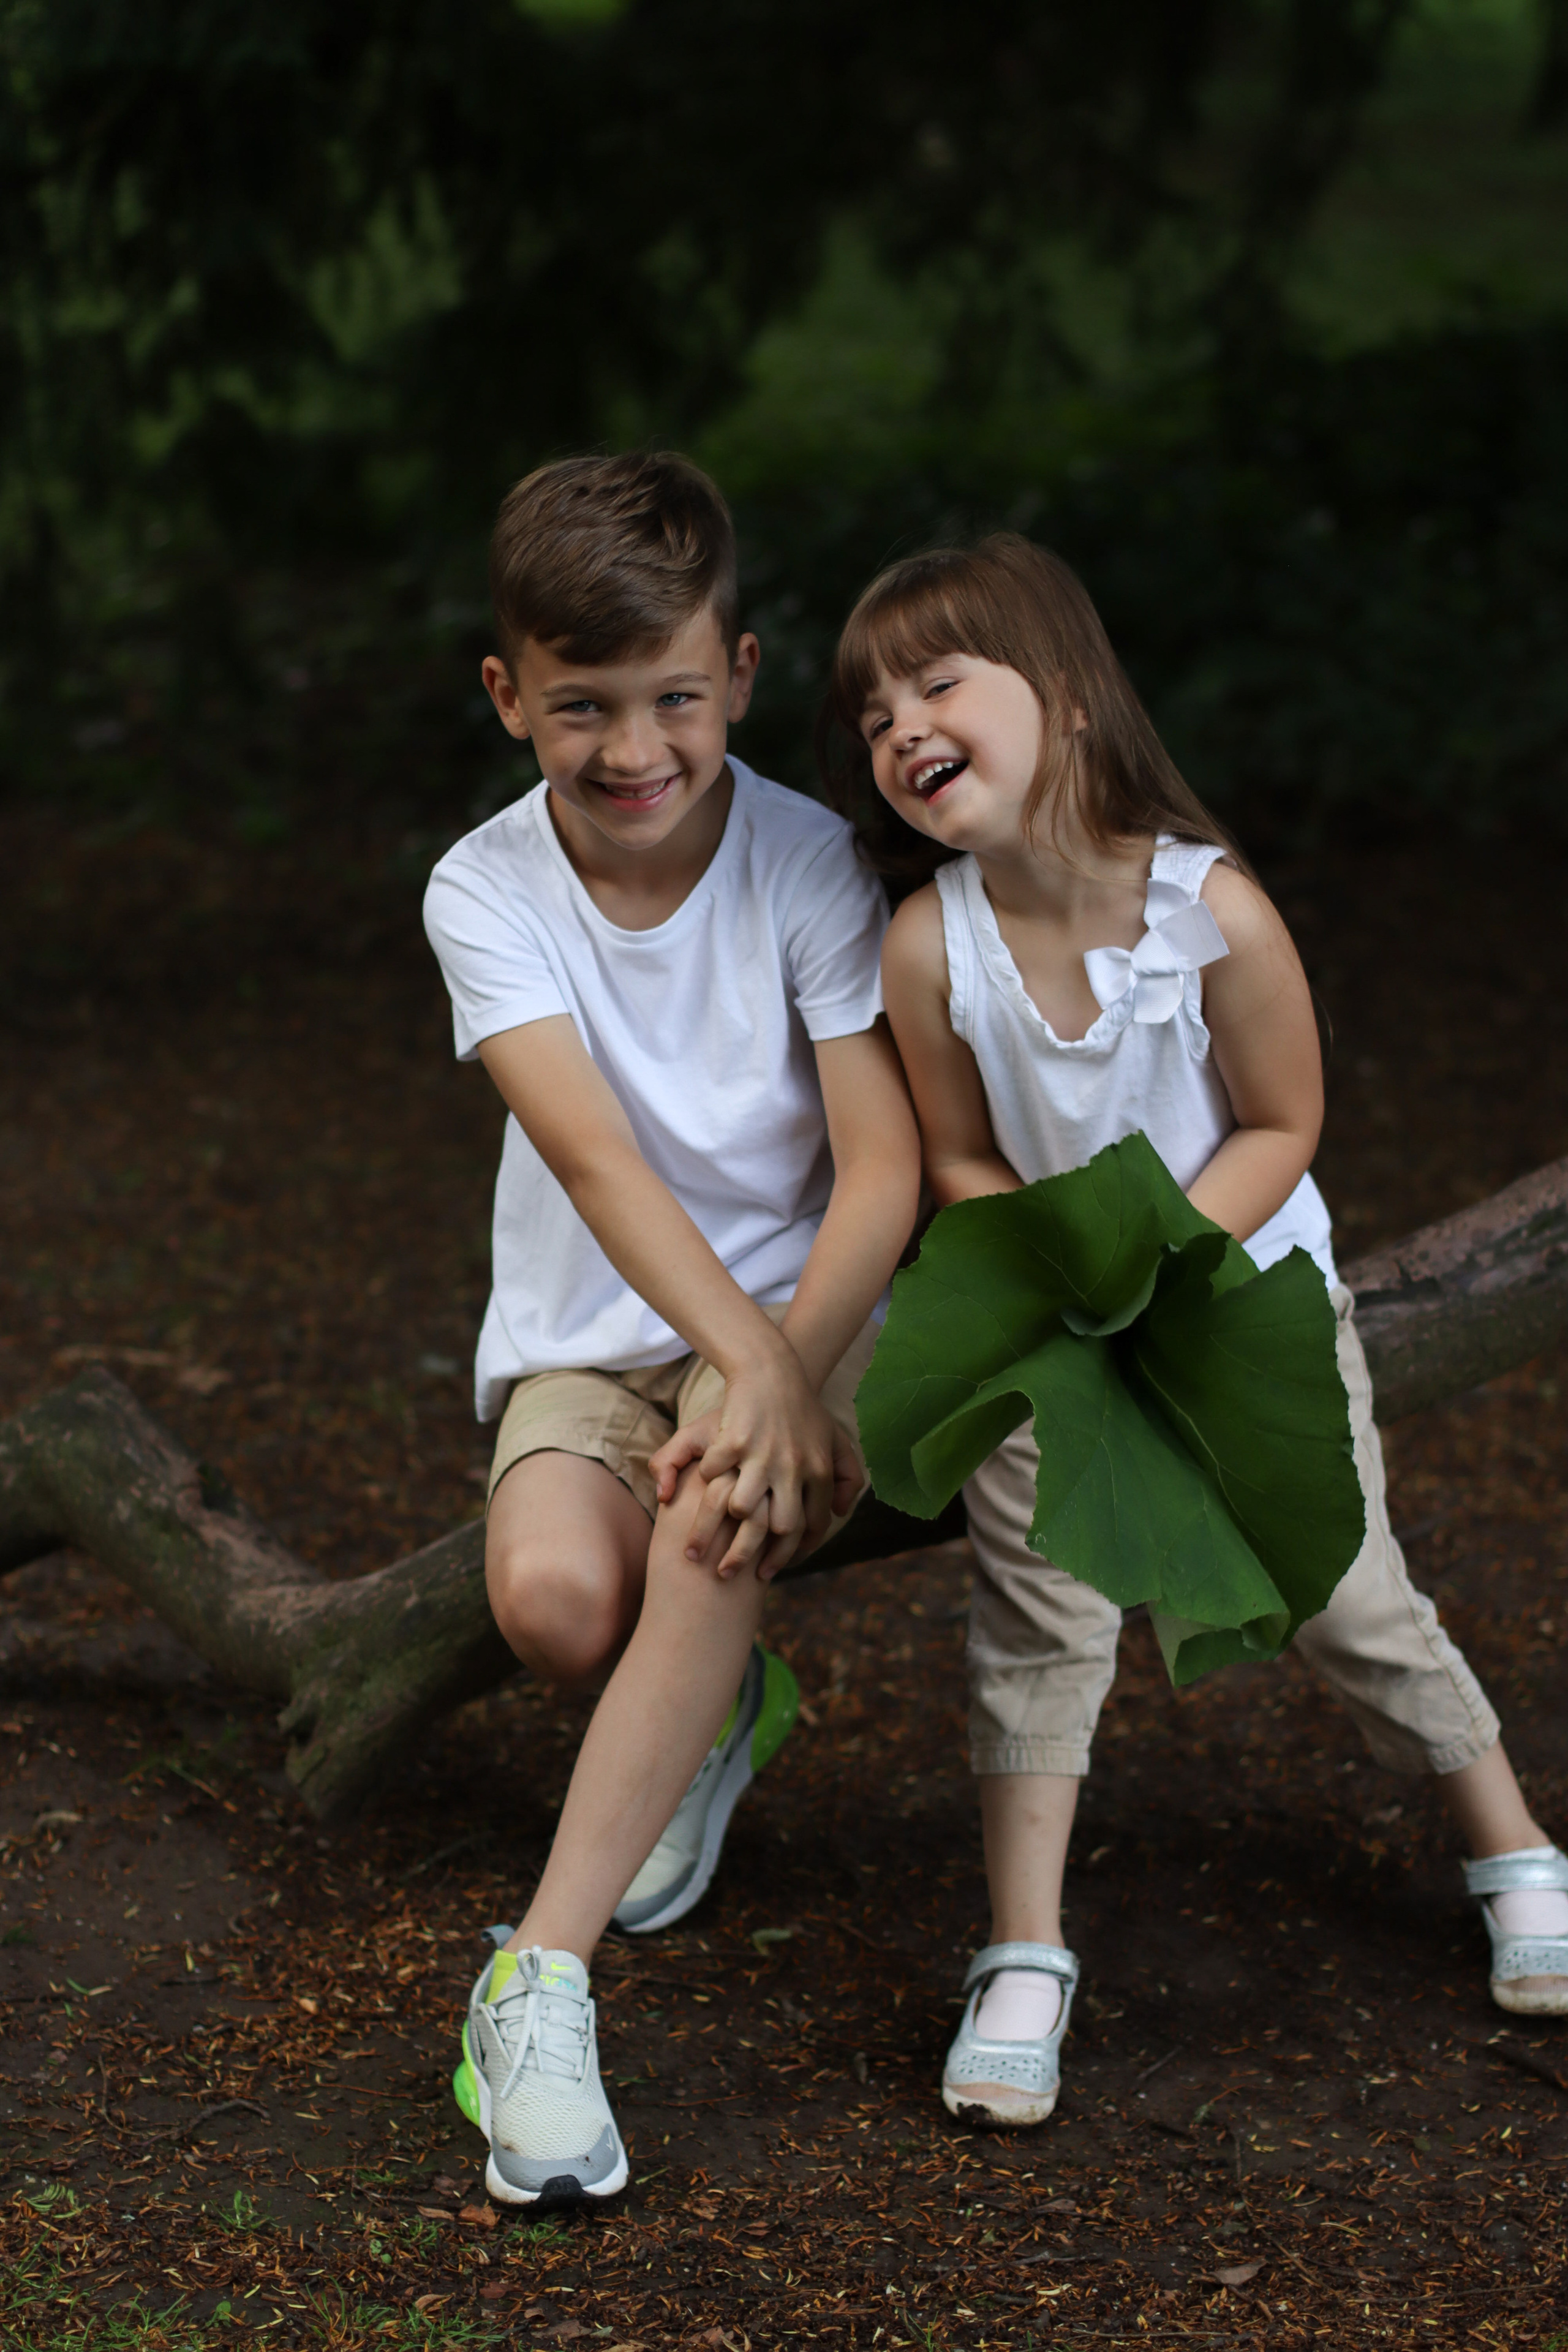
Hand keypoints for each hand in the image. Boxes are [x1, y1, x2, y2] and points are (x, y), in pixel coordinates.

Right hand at [647, 1348, 844, 1579]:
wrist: (773, 1370)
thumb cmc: (802, 1408)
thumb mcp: (834, 1438)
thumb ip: (846, 1476)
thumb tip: (838, 1513)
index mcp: (819, 1470)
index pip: (813, 1525)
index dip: (794, 1551)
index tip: (774, 1566)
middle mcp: (794, 1466)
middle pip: (781, 1527)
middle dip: (757, 1554)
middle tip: (734, 1571)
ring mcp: (763, 1454)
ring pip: (744, 1508)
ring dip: (728, 1517)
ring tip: (713, 1530)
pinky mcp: (735, 1440)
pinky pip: (714, 1473)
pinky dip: (706, 1476)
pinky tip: (702, 1479)